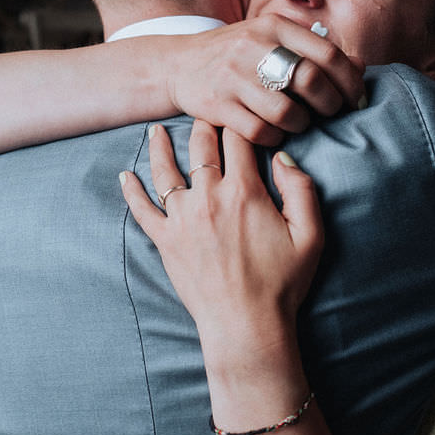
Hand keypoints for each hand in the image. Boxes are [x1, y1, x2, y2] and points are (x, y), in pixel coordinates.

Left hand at [119, 120, 323, 352]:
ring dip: (160, 147)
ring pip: (165, 172)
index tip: (238, 110)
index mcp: (244, 192)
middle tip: (201, 109)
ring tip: (156, 129)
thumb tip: (282, 157)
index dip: (239, 121)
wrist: (246, 325)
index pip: (238, 140)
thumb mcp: (310, 235)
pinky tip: (124, 176)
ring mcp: (182, 219)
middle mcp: (208, 198)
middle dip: (203, 124)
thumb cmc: (282, 283)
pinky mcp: (165, 241)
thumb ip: (301, 190)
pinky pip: (142, 210)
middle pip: (201, 148)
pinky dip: (131, 192)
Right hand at [168, 15, 364, 146]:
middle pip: (312, 81)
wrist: (179, 65)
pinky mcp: (218, 106)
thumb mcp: (273, 39)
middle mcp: (253, 47)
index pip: (329, 54)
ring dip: (302, 125)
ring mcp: (233, 78)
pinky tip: (273, 132)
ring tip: (299, 122)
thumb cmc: (238, 54)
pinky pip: (260, 132)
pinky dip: (274, 137)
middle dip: (331, 105)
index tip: (357, 99)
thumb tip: (360, 66)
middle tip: (331, 113)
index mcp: (274, 27)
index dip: (351, 82)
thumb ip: (315, 50)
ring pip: (287, 112)